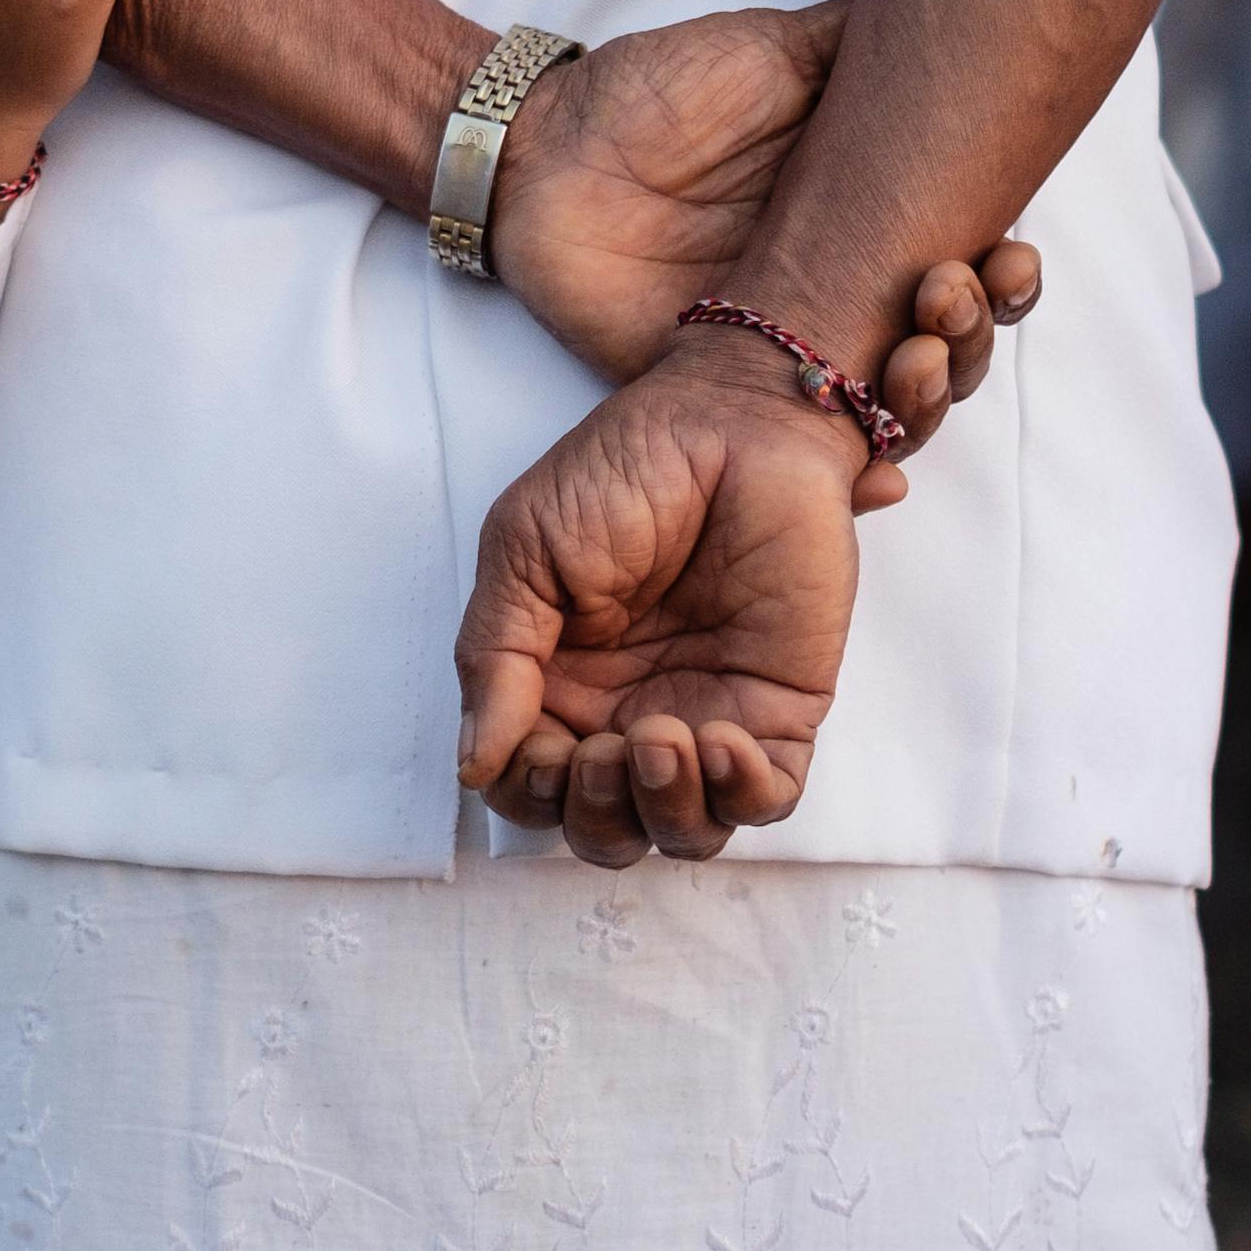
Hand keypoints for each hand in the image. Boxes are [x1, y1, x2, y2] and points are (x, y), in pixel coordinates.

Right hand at [453, 331, 862, 866]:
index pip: (528, 786)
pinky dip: (738, 793)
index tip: (544, 749)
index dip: (528, 791)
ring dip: (660, 810)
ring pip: (680, 829)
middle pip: (600, 828)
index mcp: (556, 684)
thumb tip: (472, 762)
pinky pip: (764, 798)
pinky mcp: (778, 710)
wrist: (735, 421)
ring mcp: (705, 715)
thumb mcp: (524, 549)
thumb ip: (494, 656)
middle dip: (593, 814)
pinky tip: (719, 737)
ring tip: (661, 738)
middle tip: (605, 750)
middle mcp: (625, 712)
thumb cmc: (625, 469)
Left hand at [486, 6, 1040, 505]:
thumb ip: (864, 44)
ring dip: (926, 400)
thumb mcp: (776, 54)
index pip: (969, 266)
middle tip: (946, 296)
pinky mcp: (716, 399)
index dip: (1007, 276)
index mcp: (868, 224)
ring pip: (887, 410)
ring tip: (916, 361)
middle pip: (944, 349)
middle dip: (971, 336)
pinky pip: (792, 459)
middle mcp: (840, 297)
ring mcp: (783, 356)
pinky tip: (882, 478)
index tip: (1013, 255)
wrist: (544, 145)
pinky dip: (851, 478)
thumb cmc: (660, 91)